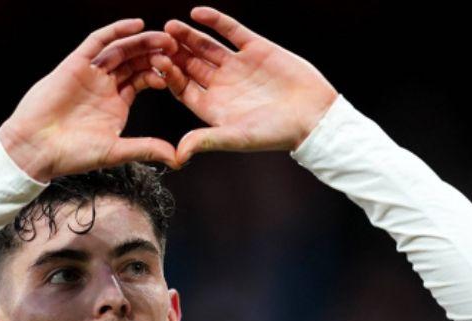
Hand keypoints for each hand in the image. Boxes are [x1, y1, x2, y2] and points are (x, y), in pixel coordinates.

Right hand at [0, 18, 181, 181]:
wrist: (36, 148)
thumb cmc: (72, 154)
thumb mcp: (116, 152)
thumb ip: (146, 149)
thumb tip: (177, 158)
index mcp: (116, 104)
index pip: (143, 80)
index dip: (161, 73)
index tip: (179, 71)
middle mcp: (105, 86)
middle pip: (135, 61)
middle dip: (156, 53)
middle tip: (177, 49)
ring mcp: (91, 73)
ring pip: (121, 49)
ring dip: (142, 42)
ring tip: (164, 38)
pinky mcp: (76, 63)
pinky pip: (98, 41)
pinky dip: (116, 31)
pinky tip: (136, 25)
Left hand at [153, 7, 339, 164]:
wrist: (314, 115)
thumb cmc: (275, 133)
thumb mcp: (237, 137)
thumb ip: (206, 141)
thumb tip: (177, 155)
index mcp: (213, 107)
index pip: (183, 88)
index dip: (169, 75)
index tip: (157, 63)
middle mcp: (222, 85)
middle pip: (190, 65)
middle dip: (174, 53)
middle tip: (158, 40)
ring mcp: (238, 65)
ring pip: (206, 46)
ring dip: (189, 35)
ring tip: (171, 25)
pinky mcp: (256, 48)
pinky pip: (231, 31)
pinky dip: (215, 21)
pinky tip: (198, 12)